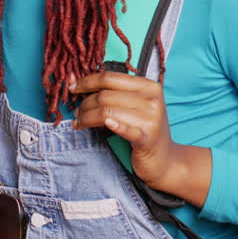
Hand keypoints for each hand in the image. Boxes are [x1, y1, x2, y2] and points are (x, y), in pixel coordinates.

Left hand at [70, 71, 211, 207]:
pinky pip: (124, 129)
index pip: (110, 78)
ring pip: (107, 111)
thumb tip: (74, 80)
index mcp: (149, 86)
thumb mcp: (135, 106)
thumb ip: (113, 92)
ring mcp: (152, 119)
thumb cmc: (144, 130)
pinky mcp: (147, 138)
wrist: (165, 160)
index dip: (87, 82)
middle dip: (85, 104)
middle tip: (77, 113)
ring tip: (80, 123)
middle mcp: (152, 99)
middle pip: (106, 96)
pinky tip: (104, 125)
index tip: (72, 88)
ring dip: (87, 118)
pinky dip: (112, 125)